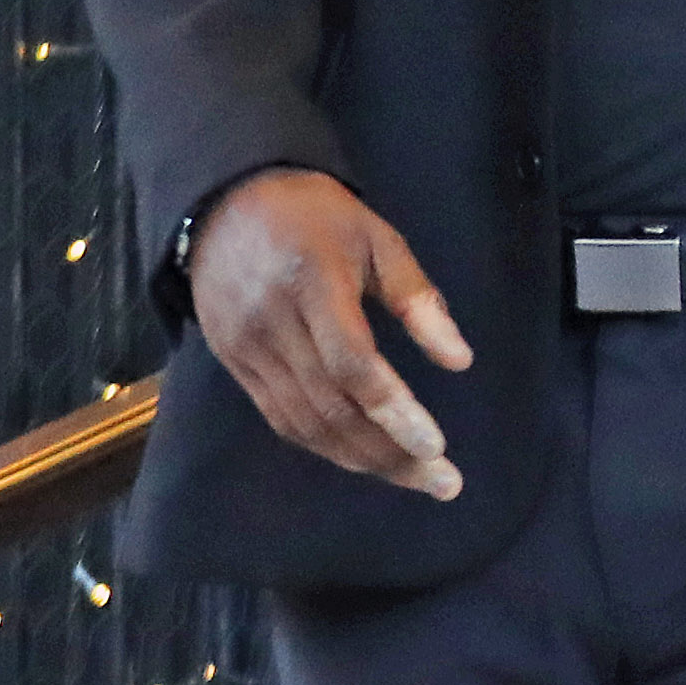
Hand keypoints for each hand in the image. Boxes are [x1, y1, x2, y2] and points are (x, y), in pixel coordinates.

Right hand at [190, 168, 471, 499]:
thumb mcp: (379, 240)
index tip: (436, 446)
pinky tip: (364, 456)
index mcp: (312, 283)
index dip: (394, 410)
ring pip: (304, 423)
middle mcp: (271, 323)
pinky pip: (279, 418)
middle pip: (331, 407)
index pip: (352, 364)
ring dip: (361, 459)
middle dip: (389, 453)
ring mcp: (245, 347)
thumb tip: (460, 360)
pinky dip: (324, 445)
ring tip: (414, 477)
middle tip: (444, 482)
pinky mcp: (232, 363)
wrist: (225, 202)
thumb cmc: (318, 217)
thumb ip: (419, 301)